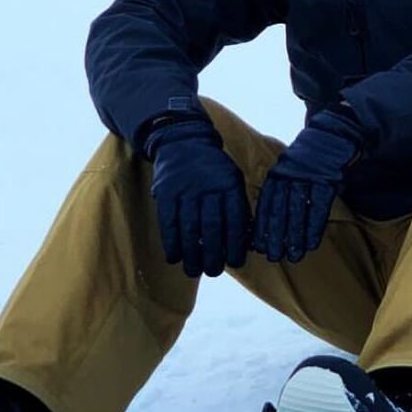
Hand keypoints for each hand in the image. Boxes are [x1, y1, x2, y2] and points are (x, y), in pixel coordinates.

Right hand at [144, 116, 249, 277]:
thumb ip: (238, 206)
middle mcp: (208, 187)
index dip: (235, 244)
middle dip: (213, 254)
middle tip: (213, 271)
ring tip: (193, 271)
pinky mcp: (166, 192)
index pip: (235, 220)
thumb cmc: (213, 168)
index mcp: (229, 185)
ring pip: (190, 227)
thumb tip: (245, 243)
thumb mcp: (232, 179)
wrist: (183, 140)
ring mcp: (185, 189)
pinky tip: (174, 257)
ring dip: (191, 253)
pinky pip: (168, 221)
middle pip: (212, 227)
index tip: (235, 263)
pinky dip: (171, 242)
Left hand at [254, 107, 366, 262]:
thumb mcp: (288, 172)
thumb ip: (280, 194)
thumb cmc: (308, 161)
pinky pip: (319, 207)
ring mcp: (308, 177)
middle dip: (276, 236)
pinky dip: (315, 226)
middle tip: (273, 257)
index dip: (261, 227)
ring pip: (298, 211)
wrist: (333, 135)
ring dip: (295, 236)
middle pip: (280, 210)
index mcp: (277, 174)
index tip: (258, 247)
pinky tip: (312, 243)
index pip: (266, 204)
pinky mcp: (327, 179)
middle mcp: (289, 175)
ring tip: (294, 256)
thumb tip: (267, 225)